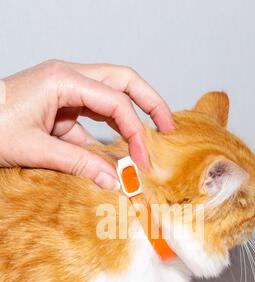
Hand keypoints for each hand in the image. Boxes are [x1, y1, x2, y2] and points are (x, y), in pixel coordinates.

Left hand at [0, 61, 173, 189]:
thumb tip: (116, 181)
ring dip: (132, 115)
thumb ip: (80, 164)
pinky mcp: (59, 104)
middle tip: (169, 127)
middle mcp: (68, 78)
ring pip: (110, 94)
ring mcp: (64, 89)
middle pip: (123, 81)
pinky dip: (105, 133)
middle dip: (150, 102)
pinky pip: (91, 116)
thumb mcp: (36, 149)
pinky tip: (113, 154)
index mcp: (63, 80)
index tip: (143, 161)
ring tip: (150, 138)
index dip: (136, 132)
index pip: (116, 102)